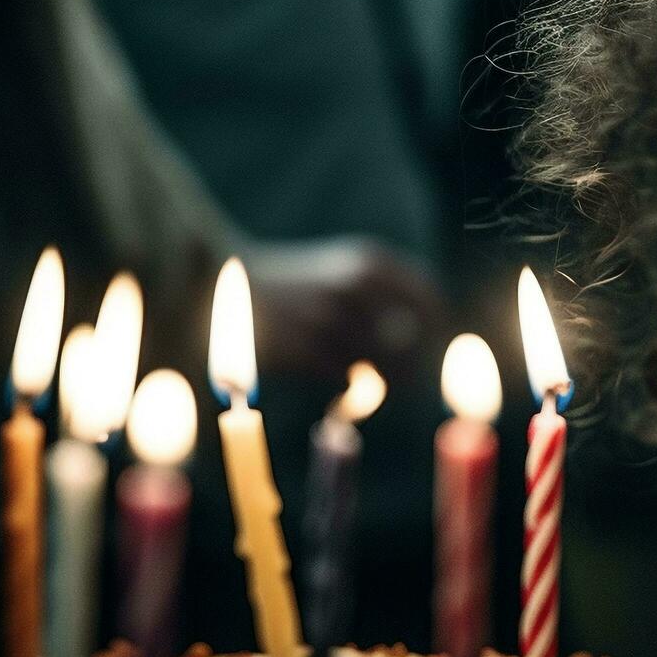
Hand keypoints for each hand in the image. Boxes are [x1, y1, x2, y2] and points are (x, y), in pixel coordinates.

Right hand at [245, 238, 446, 382]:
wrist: (219, 287)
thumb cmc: (295, 286)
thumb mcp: (345, 271)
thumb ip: (390, 298)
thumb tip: (431, 344)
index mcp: (372, 263)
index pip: (430, 301)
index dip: (437, 331)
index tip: (432, 351)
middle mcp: (356, 286)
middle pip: (415, 342)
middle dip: (415, 366)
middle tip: (405, 382)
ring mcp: (331, 317)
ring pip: (386, 367)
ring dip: (384, 384)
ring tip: (371, 387)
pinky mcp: (306, 348)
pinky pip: (350, 381)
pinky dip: (352, 393)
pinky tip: (343, 393)